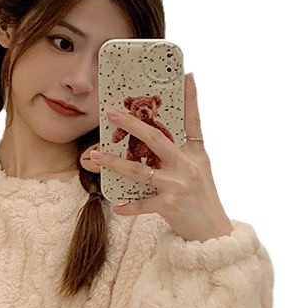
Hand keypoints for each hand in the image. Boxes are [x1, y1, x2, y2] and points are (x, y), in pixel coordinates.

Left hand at [86, 73, 233, 241]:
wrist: (212, 232)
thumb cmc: (202, 200)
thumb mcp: (200, 171)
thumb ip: (184, 153)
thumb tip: (162, 138)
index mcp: (196, 153)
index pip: (194, 121)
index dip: (192, 98)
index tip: (187, 75)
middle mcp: (187, 165)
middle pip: (156, 139)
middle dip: (132, 125)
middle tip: (112, 113)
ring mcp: (177, 185)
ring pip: (139, 170)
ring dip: (114, 163)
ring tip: (95, 157)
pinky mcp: (170, 205)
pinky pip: (142, 204)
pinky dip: (129, 206)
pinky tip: (117, 206)